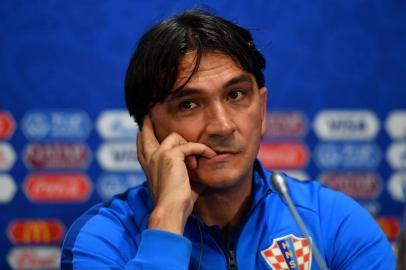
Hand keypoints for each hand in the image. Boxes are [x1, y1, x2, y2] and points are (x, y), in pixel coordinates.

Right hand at [137, 116, 215, 233]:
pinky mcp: (171, 155)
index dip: (143, 138)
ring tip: (195, 164)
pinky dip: (202, 150)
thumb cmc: (176, 204)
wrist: (170, 210)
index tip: (142, 131)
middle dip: (147, 125)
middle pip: (146, 135)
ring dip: (189, 146)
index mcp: (149, 168)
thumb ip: (187, 176)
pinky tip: (209, 155)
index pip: (142, 148)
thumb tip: (202, 174)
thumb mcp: (180, 186)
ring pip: (175, 136)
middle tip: (148, 117)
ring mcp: (159, 155)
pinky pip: (190, 146)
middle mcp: (150, 159)